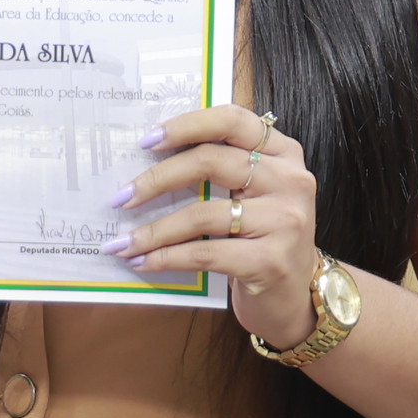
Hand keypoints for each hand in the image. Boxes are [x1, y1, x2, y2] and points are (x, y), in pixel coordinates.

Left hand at [109, 106, 324, 349]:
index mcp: (284, 153)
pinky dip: (167, 258)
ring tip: (124, 242)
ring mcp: (285, 221)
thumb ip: (223, 169)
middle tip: (122, 197)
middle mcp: (290, 181)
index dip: (186, 125)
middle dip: (157, 179)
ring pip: (202, 213)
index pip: (232, 120)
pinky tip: (144, 262)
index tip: (147, 141)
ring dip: (154, 230)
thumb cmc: (263, 239)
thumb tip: (150, 160)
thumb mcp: (255, 194)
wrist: (295, 297)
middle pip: (211, 161)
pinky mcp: (271, 261)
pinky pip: (205, 253)